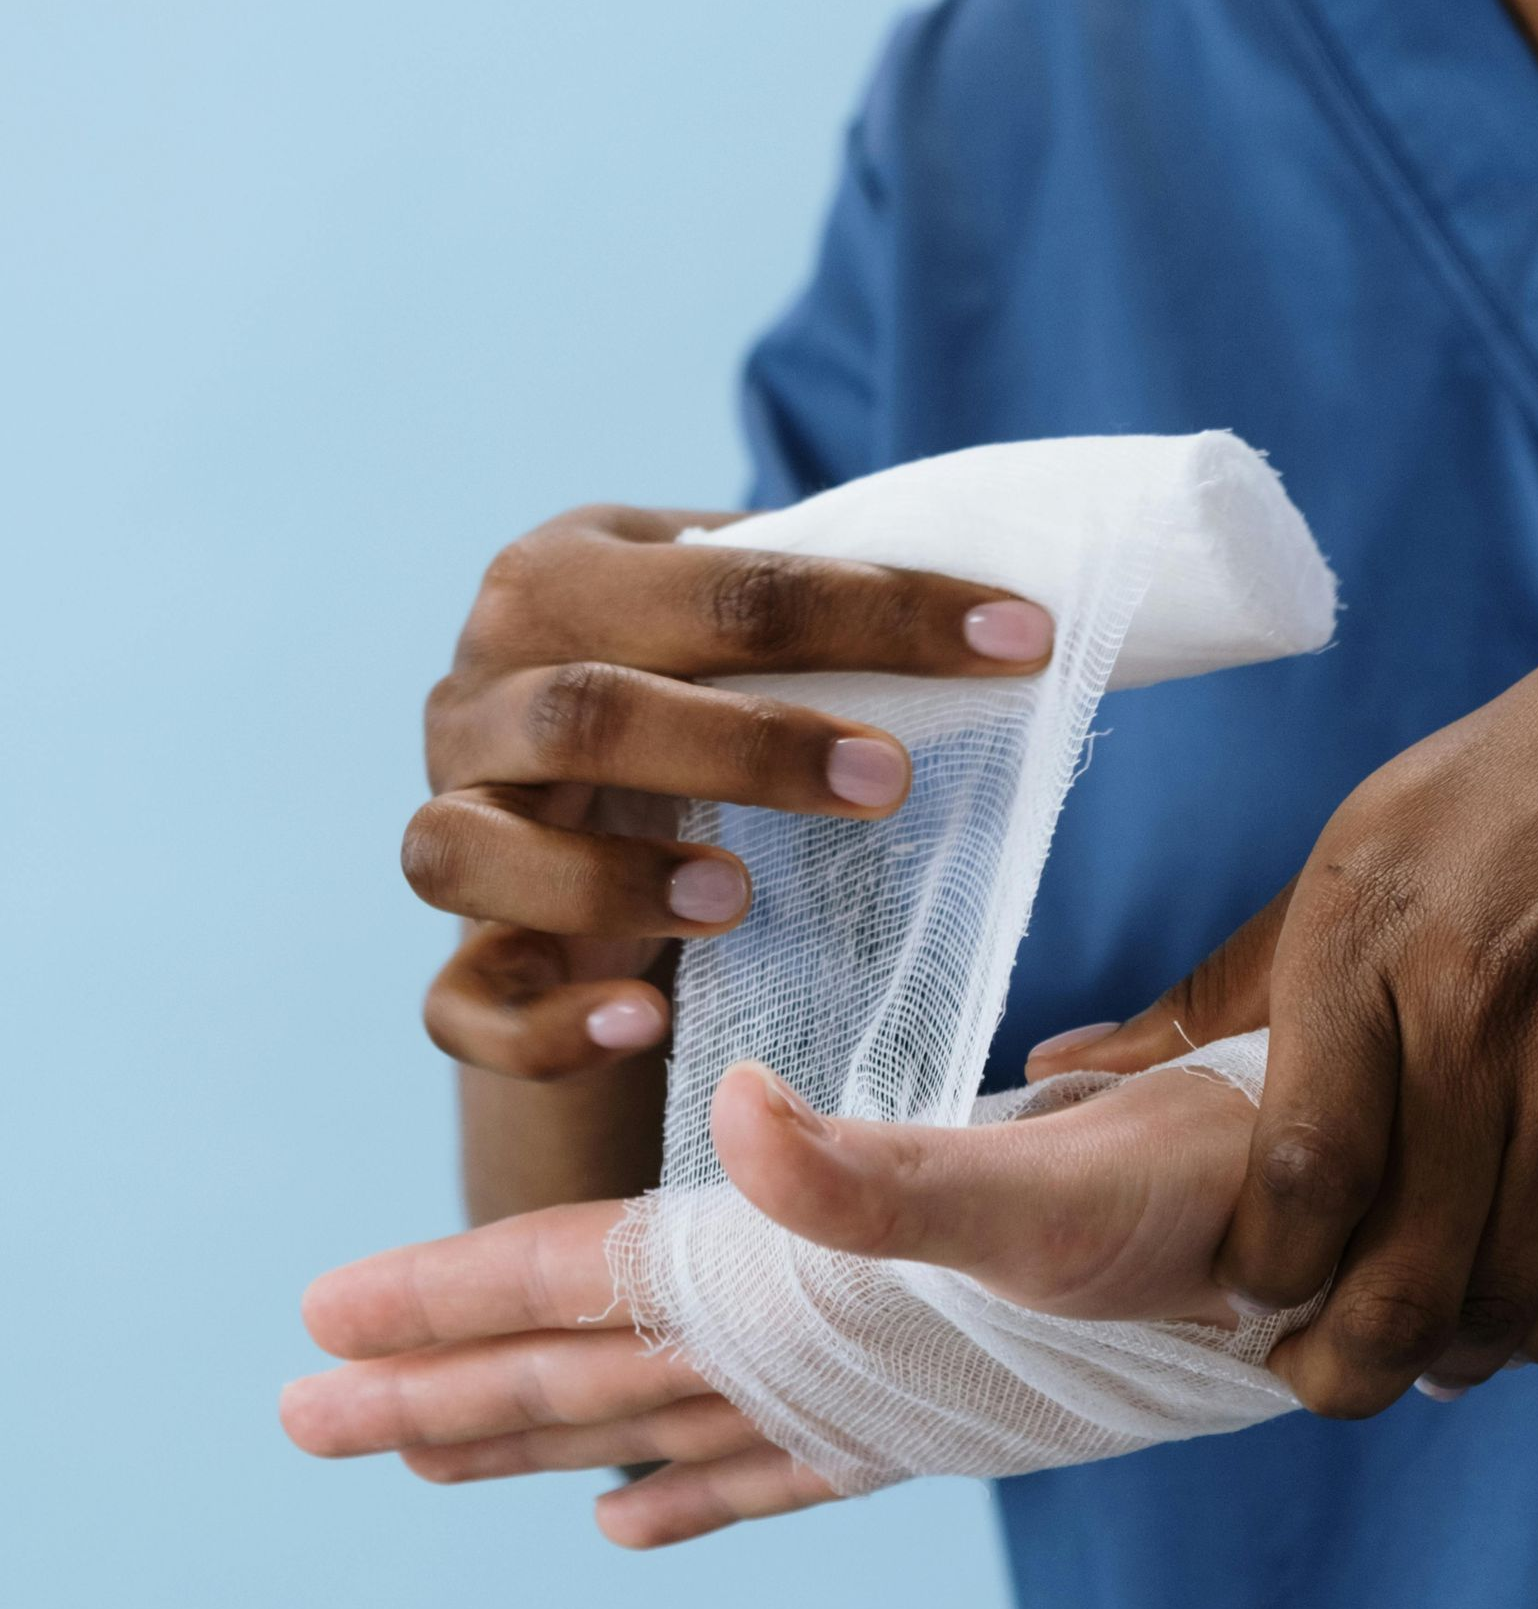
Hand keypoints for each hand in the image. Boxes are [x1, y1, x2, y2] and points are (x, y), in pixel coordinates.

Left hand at [282, 1057, 1263, 1541]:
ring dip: (537, 1437)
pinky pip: (773, 1465)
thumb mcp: (1044, 1182)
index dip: (456, 1293)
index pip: (592, 1286)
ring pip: (657, 1424)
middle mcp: (816, 1356)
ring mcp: (864, 1391)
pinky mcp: (923, 1402)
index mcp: (810, 1287)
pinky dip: (693, 1493)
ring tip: (430, 1457)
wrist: (1311, 1260)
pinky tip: (627, 1523)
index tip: (325, 1319)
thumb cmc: (1191, 1208)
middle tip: (306, 1417)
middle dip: (443, 1394)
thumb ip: (884, 1177)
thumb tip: (744, 1122)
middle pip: (590, 1379)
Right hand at [409, 504, 1051, 1078]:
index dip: (877, 612)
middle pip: (583, 710)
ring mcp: (448, 827)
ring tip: (739, 899)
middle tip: (888, 785)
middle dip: (747, 746)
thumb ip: (818, 608)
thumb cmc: (687, 701)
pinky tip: (644, 1024)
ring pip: (468, 851)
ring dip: (611, 878)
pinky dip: (545, 1024)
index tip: (1017, 644)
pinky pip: (460, 1004)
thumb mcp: (733, 634)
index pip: (718, 583)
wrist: (574, 814)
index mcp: (560, 583)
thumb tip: (1012, 616)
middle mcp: (476, 697)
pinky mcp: (455, 956)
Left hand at [1028, 568, 1537, 1412]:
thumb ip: (1221, 984)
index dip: (1267, 1273)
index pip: (1298, 1169)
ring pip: (1507, 1284)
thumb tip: (1061, 1065)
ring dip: (1453, 1354)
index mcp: (1361, 934)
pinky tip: (1520, 1323)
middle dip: (1347, 1362)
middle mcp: (1477, 1002)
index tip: (1251, 1300)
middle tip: (1324, 1383)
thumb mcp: (1359, 847)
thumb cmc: (1526, 781)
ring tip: (1421, 1359)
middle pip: (1400, 1261)